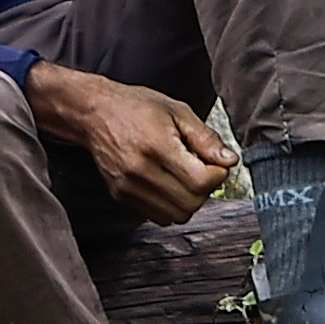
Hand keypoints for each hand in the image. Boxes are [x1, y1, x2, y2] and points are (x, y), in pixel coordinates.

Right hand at [26, 63, 235, 224]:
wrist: (94, 113)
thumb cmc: (136, 107)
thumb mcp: (177, 112)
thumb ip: (206, 138)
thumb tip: (230, 161)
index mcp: (157, 146)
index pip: (201, 182)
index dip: (217, 175)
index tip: (215, 163)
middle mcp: (140, 171)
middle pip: (192, 203)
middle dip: (205, 189)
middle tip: (200, 169)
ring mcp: (128, 188)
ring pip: (177, 215)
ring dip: (189, 200)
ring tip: (183, 176)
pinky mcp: (121, 197)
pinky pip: (159, 216)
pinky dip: (171, 205)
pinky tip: (168, 183)